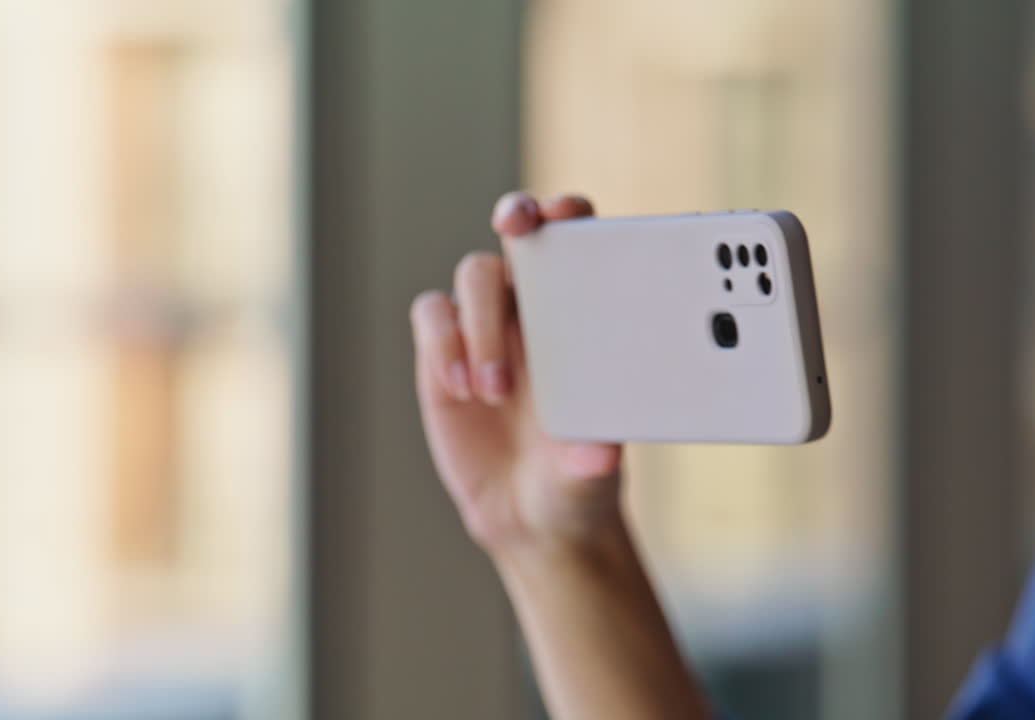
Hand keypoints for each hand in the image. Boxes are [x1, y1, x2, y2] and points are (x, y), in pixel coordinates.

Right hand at [410, 192, 624, 553]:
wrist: (531, 516)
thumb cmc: (577, 480)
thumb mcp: (591, 474)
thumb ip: (593, 460)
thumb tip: (601, 452)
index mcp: (586, 315)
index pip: (579, 239)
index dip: (568, 213)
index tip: (561, 214)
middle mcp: (535, 307)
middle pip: (520, 234)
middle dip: (517, 217)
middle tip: (516, 228)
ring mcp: (486, 325)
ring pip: (474, 278)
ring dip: (482, 324)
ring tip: (492, 392)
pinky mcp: (443, 351)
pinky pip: (433, 317)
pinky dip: (443, 343)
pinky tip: (462, 391)